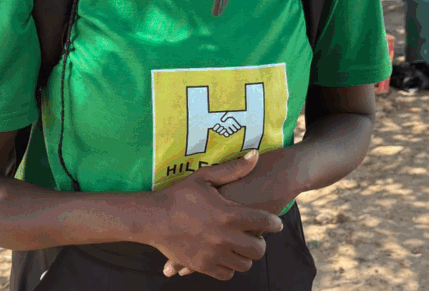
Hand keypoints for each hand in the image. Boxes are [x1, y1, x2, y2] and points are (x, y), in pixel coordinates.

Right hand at [144, 150, 283, 281]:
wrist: (153, 218)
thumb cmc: (179, 195)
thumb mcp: (205, 177)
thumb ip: (232, 169)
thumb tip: (255, 155)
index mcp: (228, 214)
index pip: (263, 222)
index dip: (274, 223)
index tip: (275, 223)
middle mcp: (224, 237)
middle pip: (258, 249)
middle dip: (261, 242)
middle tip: (256, 236)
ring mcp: (213, 255)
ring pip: (244, 264)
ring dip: (245, 255)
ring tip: (241, 246)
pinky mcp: (202, 266)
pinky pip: (227, 274)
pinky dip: (230, 267)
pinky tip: (226, 255)